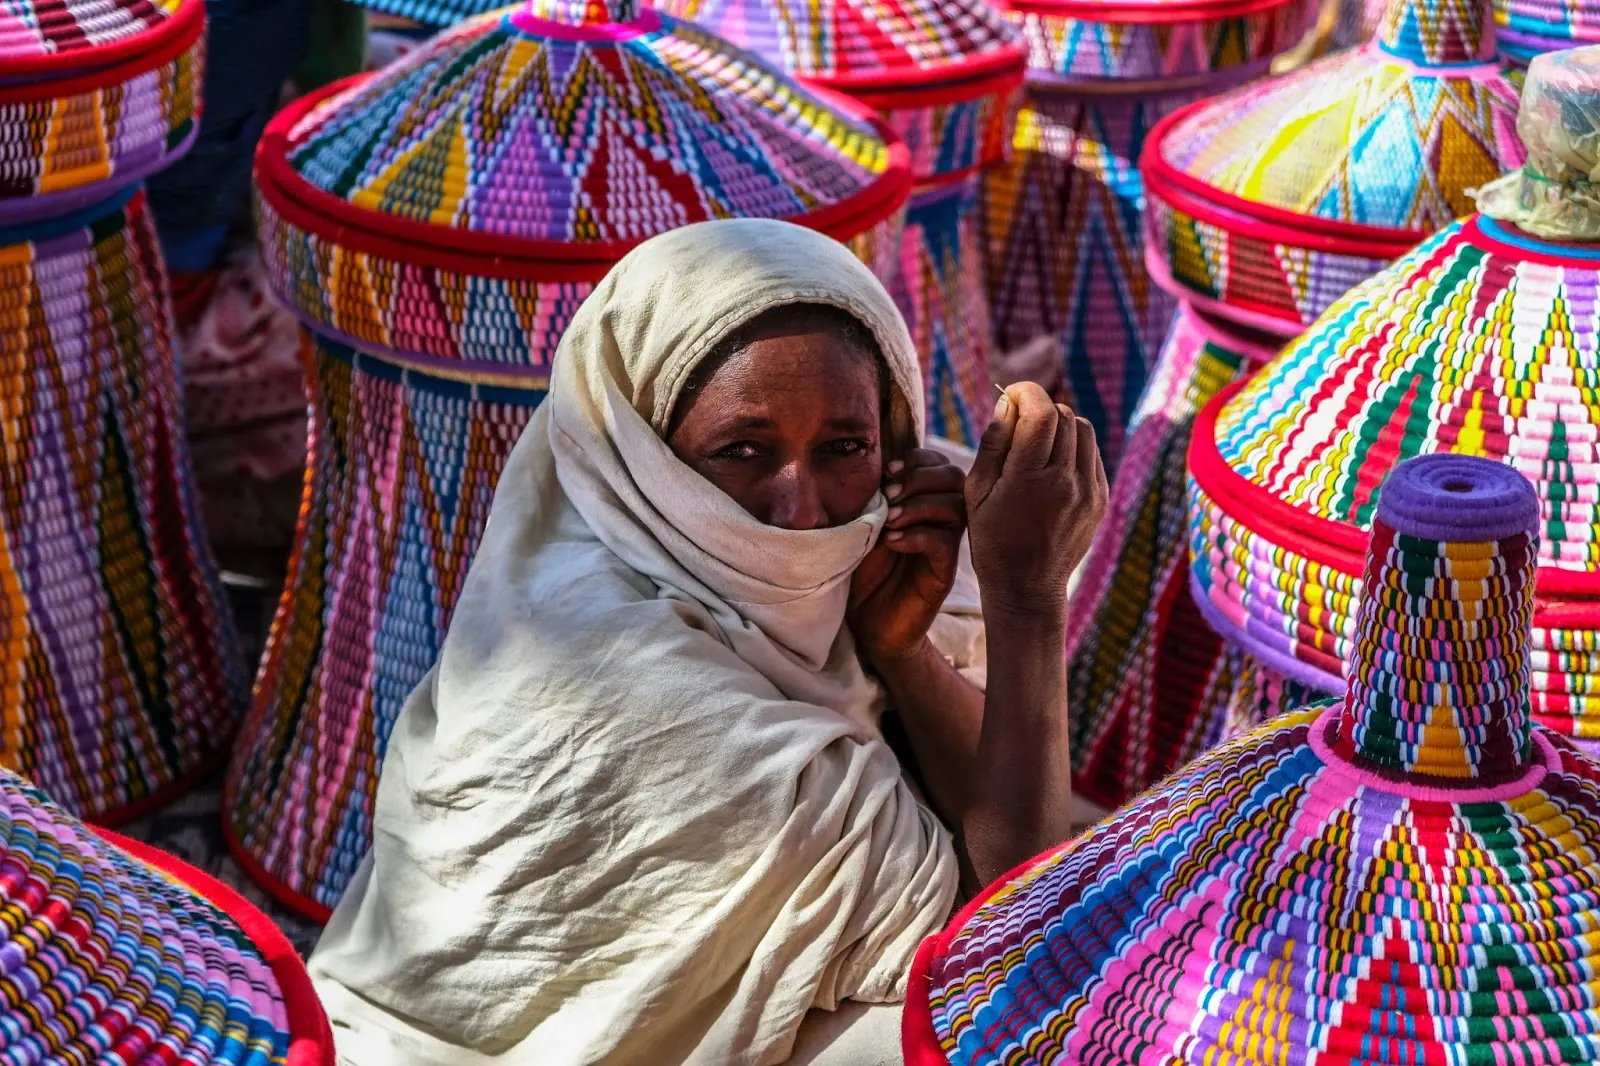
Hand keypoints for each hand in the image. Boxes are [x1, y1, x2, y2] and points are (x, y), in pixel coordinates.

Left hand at [848, 449, 966, 663]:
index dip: (918, 458)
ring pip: (956, 507)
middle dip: (921, 477)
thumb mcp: (861, 525)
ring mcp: (944, 546)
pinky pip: (945, 543)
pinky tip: (893, 542)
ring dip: (919, 505)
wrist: (866, 622)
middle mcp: (939, 520)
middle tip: (889, 494)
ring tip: (889, 519)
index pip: (938, 464)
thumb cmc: (861, 570)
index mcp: (922, 502)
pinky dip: (918, 535)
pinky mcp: (942, 573)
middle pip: (955, 478)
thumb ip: (872, 497)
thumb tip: (873, 465)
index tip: (889, 471)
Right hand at [966, 384, 1107, 619]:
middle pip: (1062, 415)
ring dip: (1058, 425)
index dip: (1025, 393)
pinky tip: (1051, 465)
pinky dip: (1072, 447)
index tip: (1009, 395)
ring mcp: (1088, 491)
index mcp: (1029, 480)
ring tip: (1036, 443)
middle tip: (1017, 422)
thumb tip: (1006, 403)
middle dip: (1038, 408)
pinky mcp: (1100, 499)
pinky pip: (1091, 453)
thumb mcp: (976, 493)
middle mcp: (1065, 482)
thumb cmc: (991, 539)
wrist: (1027, 587)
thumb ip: (993, 444)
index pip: (1041, 413)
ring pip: (1082, 429)